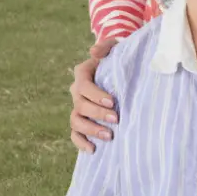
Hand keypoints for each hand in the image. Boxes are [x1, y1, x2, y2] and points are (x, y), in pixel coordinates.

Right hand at [69, 38, 117, 152]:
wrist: (121, 66)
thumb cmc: (119, 54)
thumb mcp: (115, 46)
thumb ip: (106, 46)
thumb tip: (93, 51)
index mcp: (82, 73)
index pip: (83, 86)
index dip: (95, 95)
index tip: (113, 101)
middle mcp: (77, 91)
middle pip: (80, 105)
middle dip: (98, 113)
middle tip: (116, 119)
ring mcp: (78, 106)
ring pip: (76, 121)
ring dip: (91, 130)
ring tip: (109, 135)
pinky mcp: (82, 119)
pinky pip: (74, 134)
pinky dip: (81, 142)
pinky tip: (93, 149)